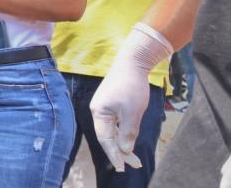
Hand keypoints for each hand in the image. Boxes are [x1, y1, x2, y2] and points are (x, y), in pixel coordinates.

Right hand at [90, 23, 172, 170]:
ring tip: (132, 157)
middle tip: (133, 164)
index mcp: (99, 113)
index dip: (114, 155)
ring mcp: (103, 106)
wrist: (132, 62)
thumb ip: (127, 133)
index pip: (105, 139)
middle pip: (106, 136)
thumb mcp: (133, 112)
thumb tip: (124, 150)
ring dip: (121, 143)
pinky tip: (128, 138)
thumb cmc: (131, 87)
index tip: (123, 167)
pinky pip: (114, 123)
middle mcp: (97, 110)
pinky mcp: (110, 102)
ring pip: (111, 130)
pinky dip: (121, 132)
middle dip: (118, 152)